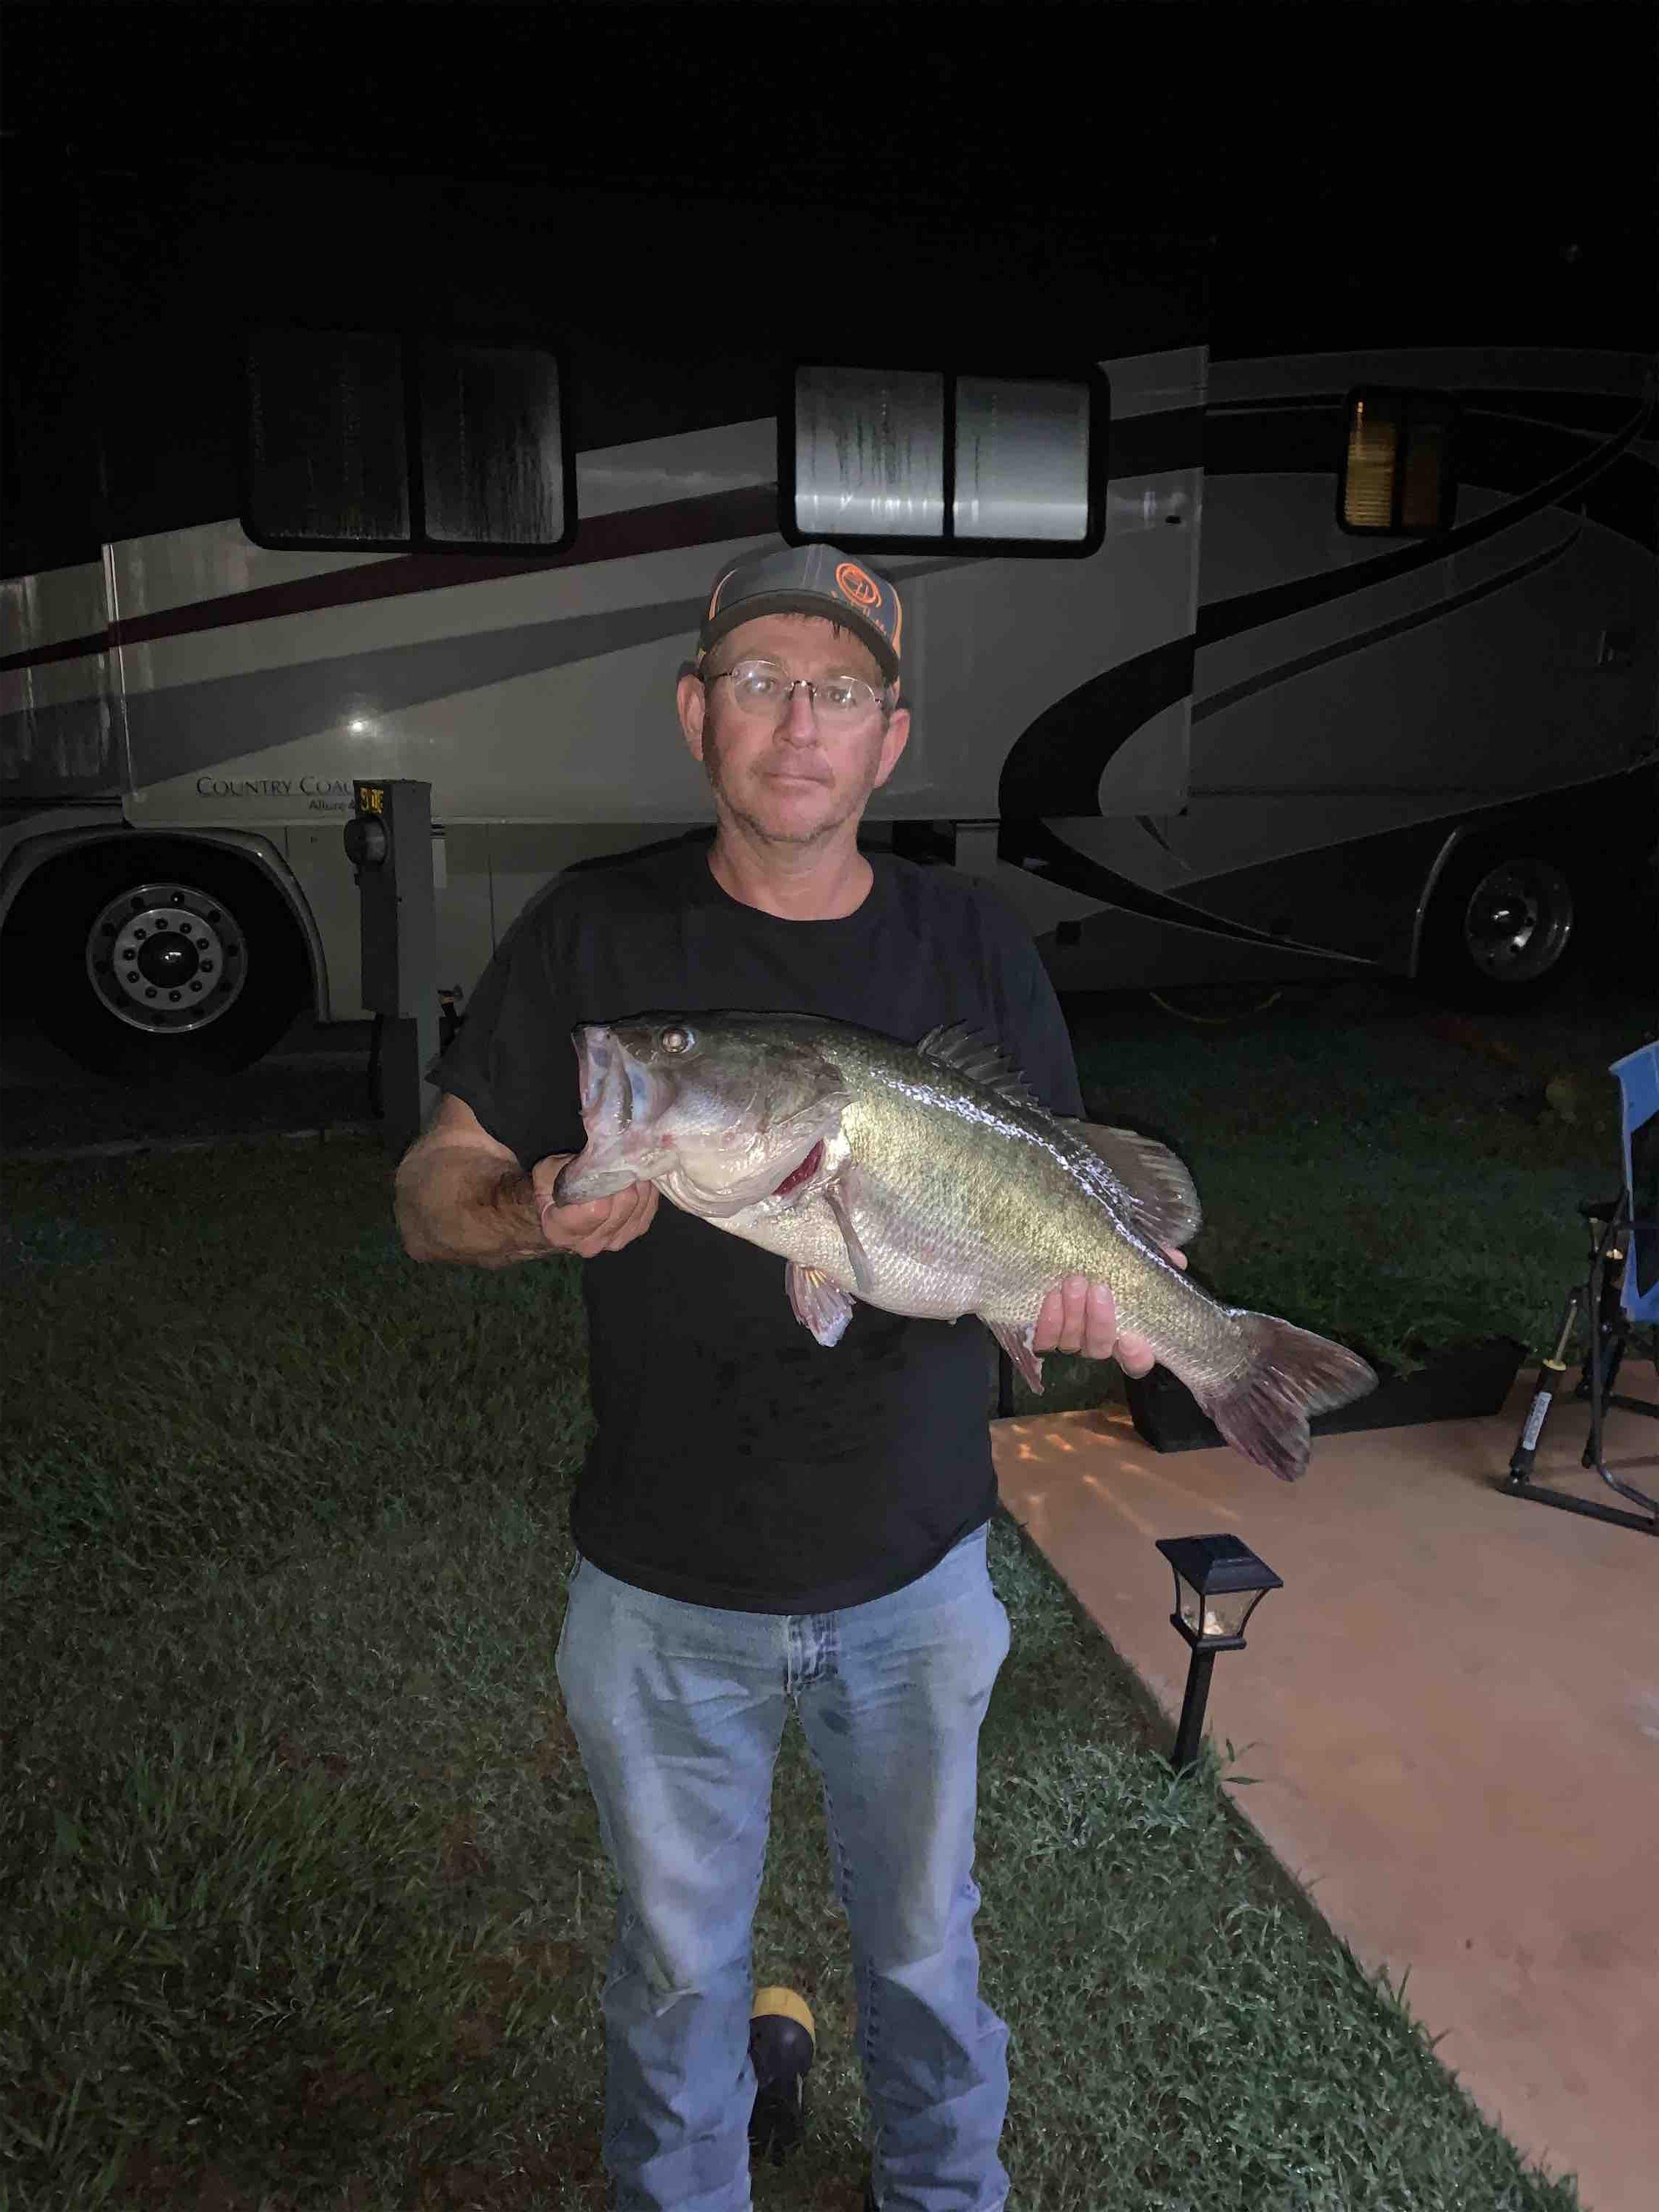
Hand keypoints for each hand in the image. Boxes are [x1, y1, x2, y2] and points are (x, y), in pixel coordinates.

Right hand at [531, 1154, 658, 1257]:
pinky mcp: (630, 1236)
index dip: (608, 1186)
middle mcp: (588, 1243)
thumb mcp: (547, 1172)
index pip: (597, 1209)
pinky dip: (648, 1195)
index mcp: (560, 1230)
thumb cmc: (548, 1190)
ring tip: (634, 1167)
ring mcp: (611, 1243)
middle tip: (627, 1160)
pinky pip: (647, 1213)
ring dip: (640, 1186)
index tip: (610, 1165)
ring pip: (638, 1210)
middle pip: (622, 1208)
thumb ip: (572, 1169)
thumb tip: (603, 1157)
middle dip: (627, 1181)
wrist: (555, 1215)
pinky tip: (642, 1180)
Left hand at [1032, 1247, 1187, 1376]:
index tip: (1131, 1337)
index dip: (1136, 1357)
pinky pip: (1045, 1339)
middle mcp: (1097, 1342)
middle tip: (1099, 1288)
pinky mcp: (1045, 1334)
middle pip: (1100, 1348)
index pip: (1137, 1361)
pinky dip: (1049, 1321)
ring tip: (1075, 1283)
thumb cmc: (1106, 1263)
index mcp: (1125, 1333)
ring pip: (1071, 1342)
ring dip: (1073, 1314)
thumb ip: (1157, 1262)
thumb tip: (1177, 1259)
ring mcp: (1070, 1340)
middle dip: (1100, 1320)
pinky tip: (1053, 1296)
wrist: (1065, 1257)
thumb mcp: (1135, 1259)